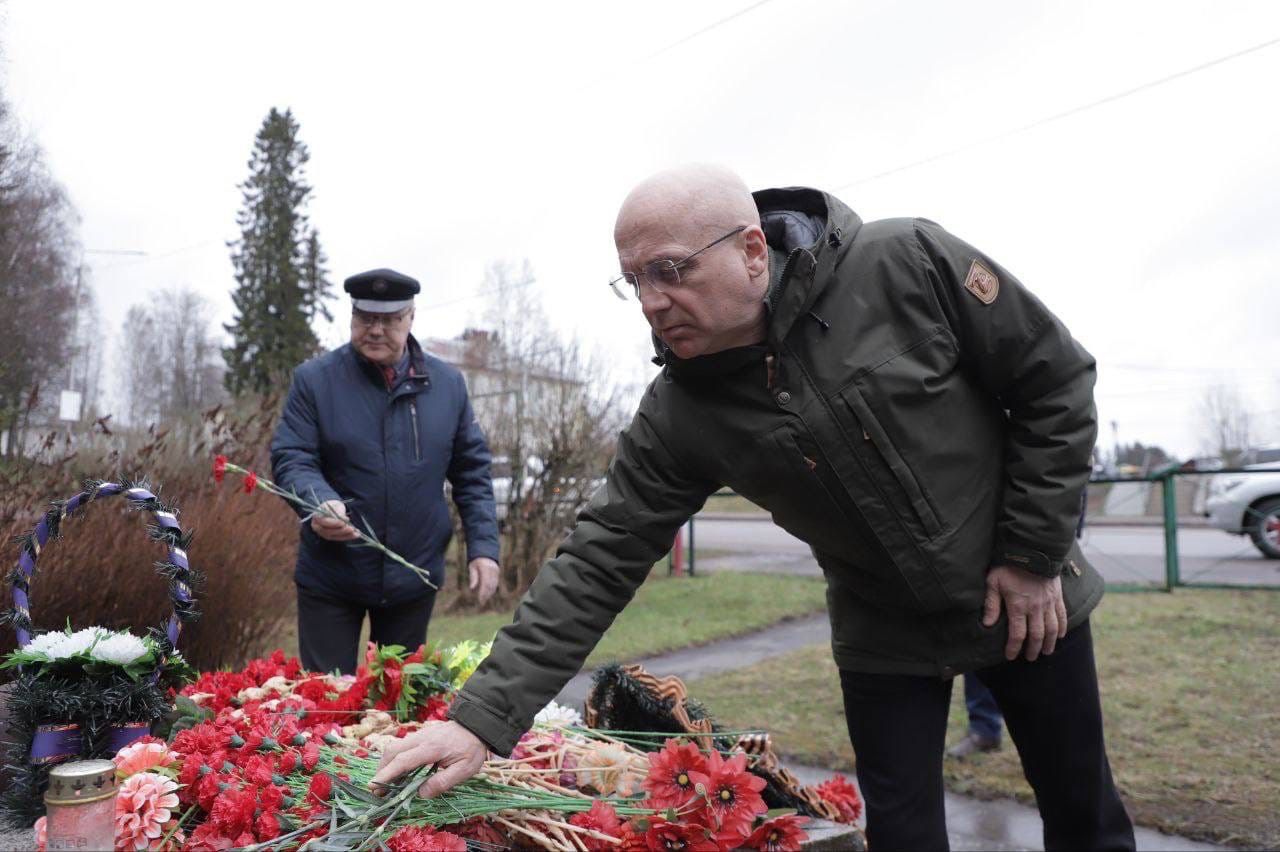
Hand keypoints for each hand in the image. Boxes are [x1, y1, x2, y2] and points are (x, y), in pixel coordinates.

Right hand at [311, 499, 358, 541]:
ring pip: (334, 536)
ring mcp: (323, 533)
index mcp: (317, 517)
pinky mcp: (330, 537)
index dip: (334, 523)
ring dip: (346, 535)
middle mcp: (318, 527)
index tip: (343, 522)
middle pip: (329, 531)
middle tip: (352, 528)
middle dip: (341, 530)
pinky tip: (356, 535)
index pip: (324, 522)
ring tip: (356, 533)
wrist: (332, 510)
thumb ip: (338, 511)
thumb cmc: (333, 507)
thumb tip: (343, 518)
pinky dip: (348, 537)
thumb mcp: (335, 505)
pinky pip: (339, 538)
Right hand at [370, 721, 487, 797]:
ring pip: (394, 747)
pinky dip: (393, 759)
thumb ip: (442, 782)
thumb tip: (420, 793)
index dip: (387, 774)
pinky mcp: (420, 735)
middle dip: (381, 770)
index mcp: (431, 748)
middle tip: (377, 789)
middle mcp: (421, 739)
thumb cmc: (472, 749)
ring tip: (384, 783)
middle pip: (392, 751)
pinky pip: (401, 746)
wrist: (476, 725)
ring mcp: (419, 735)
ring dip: (386, 764)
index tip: (374, 786)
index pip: (403, 761)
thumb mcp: (464, 770)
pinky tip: (397, 772)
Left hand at [468, 557, 499, 602]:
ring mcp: (496, 571)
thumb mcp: (472, 567)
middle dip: (486, 594)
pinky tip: (488, 594)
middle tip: (481, 602)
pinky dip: (492, 589)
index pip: (485, 583)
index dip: (483, 592)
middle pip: (490, 585)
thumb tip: (472, 588)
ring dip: (489, 593)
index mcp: (485, 568)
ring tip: (484, 600)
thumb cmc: (476, 560)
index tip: (480, 599)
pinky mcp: (498, 572)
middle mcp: (492, 570)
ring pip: (494, 585)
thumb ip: (473, 577)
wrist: (485, 551)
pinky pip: (496, 583)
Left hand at [982, 564, 1068, 661]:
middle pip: (1036, 635)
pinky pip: (1062, 616)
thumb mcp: (994, 582)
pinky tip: (1060, 635)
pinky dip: (1061, 627)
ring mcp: (1049, 603)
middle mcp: (1035, 608)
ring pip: (1051, 629)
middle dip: (1033, 649)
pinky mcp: (1057, 596)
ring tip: (1046, 652)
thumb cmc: (1009, 565)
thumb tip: (987, 624)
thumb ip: (991, 604)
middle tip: (1030, 658)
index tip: (1011, 656)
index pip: (1017, 634)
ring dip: (1049, 643)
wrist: (1032, 550)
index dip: (1014, 648)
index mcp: (1018, 606)